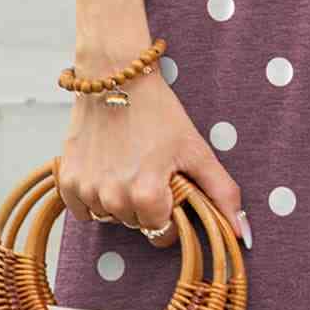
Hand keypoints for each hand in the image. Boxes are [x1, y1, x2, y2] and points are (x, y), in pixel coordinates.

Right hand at [55, 71, 249, 252]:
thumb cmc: (158, 112)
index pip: (161, 233)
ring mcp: (87, 188)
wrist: (116, 76)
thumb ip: (222, 193)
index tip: (169, 191)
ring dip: (120, 200)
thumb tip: (241, 233)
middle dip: (146, 205)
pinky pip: (82, 210)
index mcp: (147, 194)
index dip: (170, 215)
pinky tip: (106, 169)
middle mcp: (114, 197)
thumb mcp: (196, 150)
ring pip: (110, 217)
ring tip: (128, 165)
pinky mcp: (68, 179)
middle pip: (135, 224)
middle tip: (150, 171)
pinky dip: (94, 196)